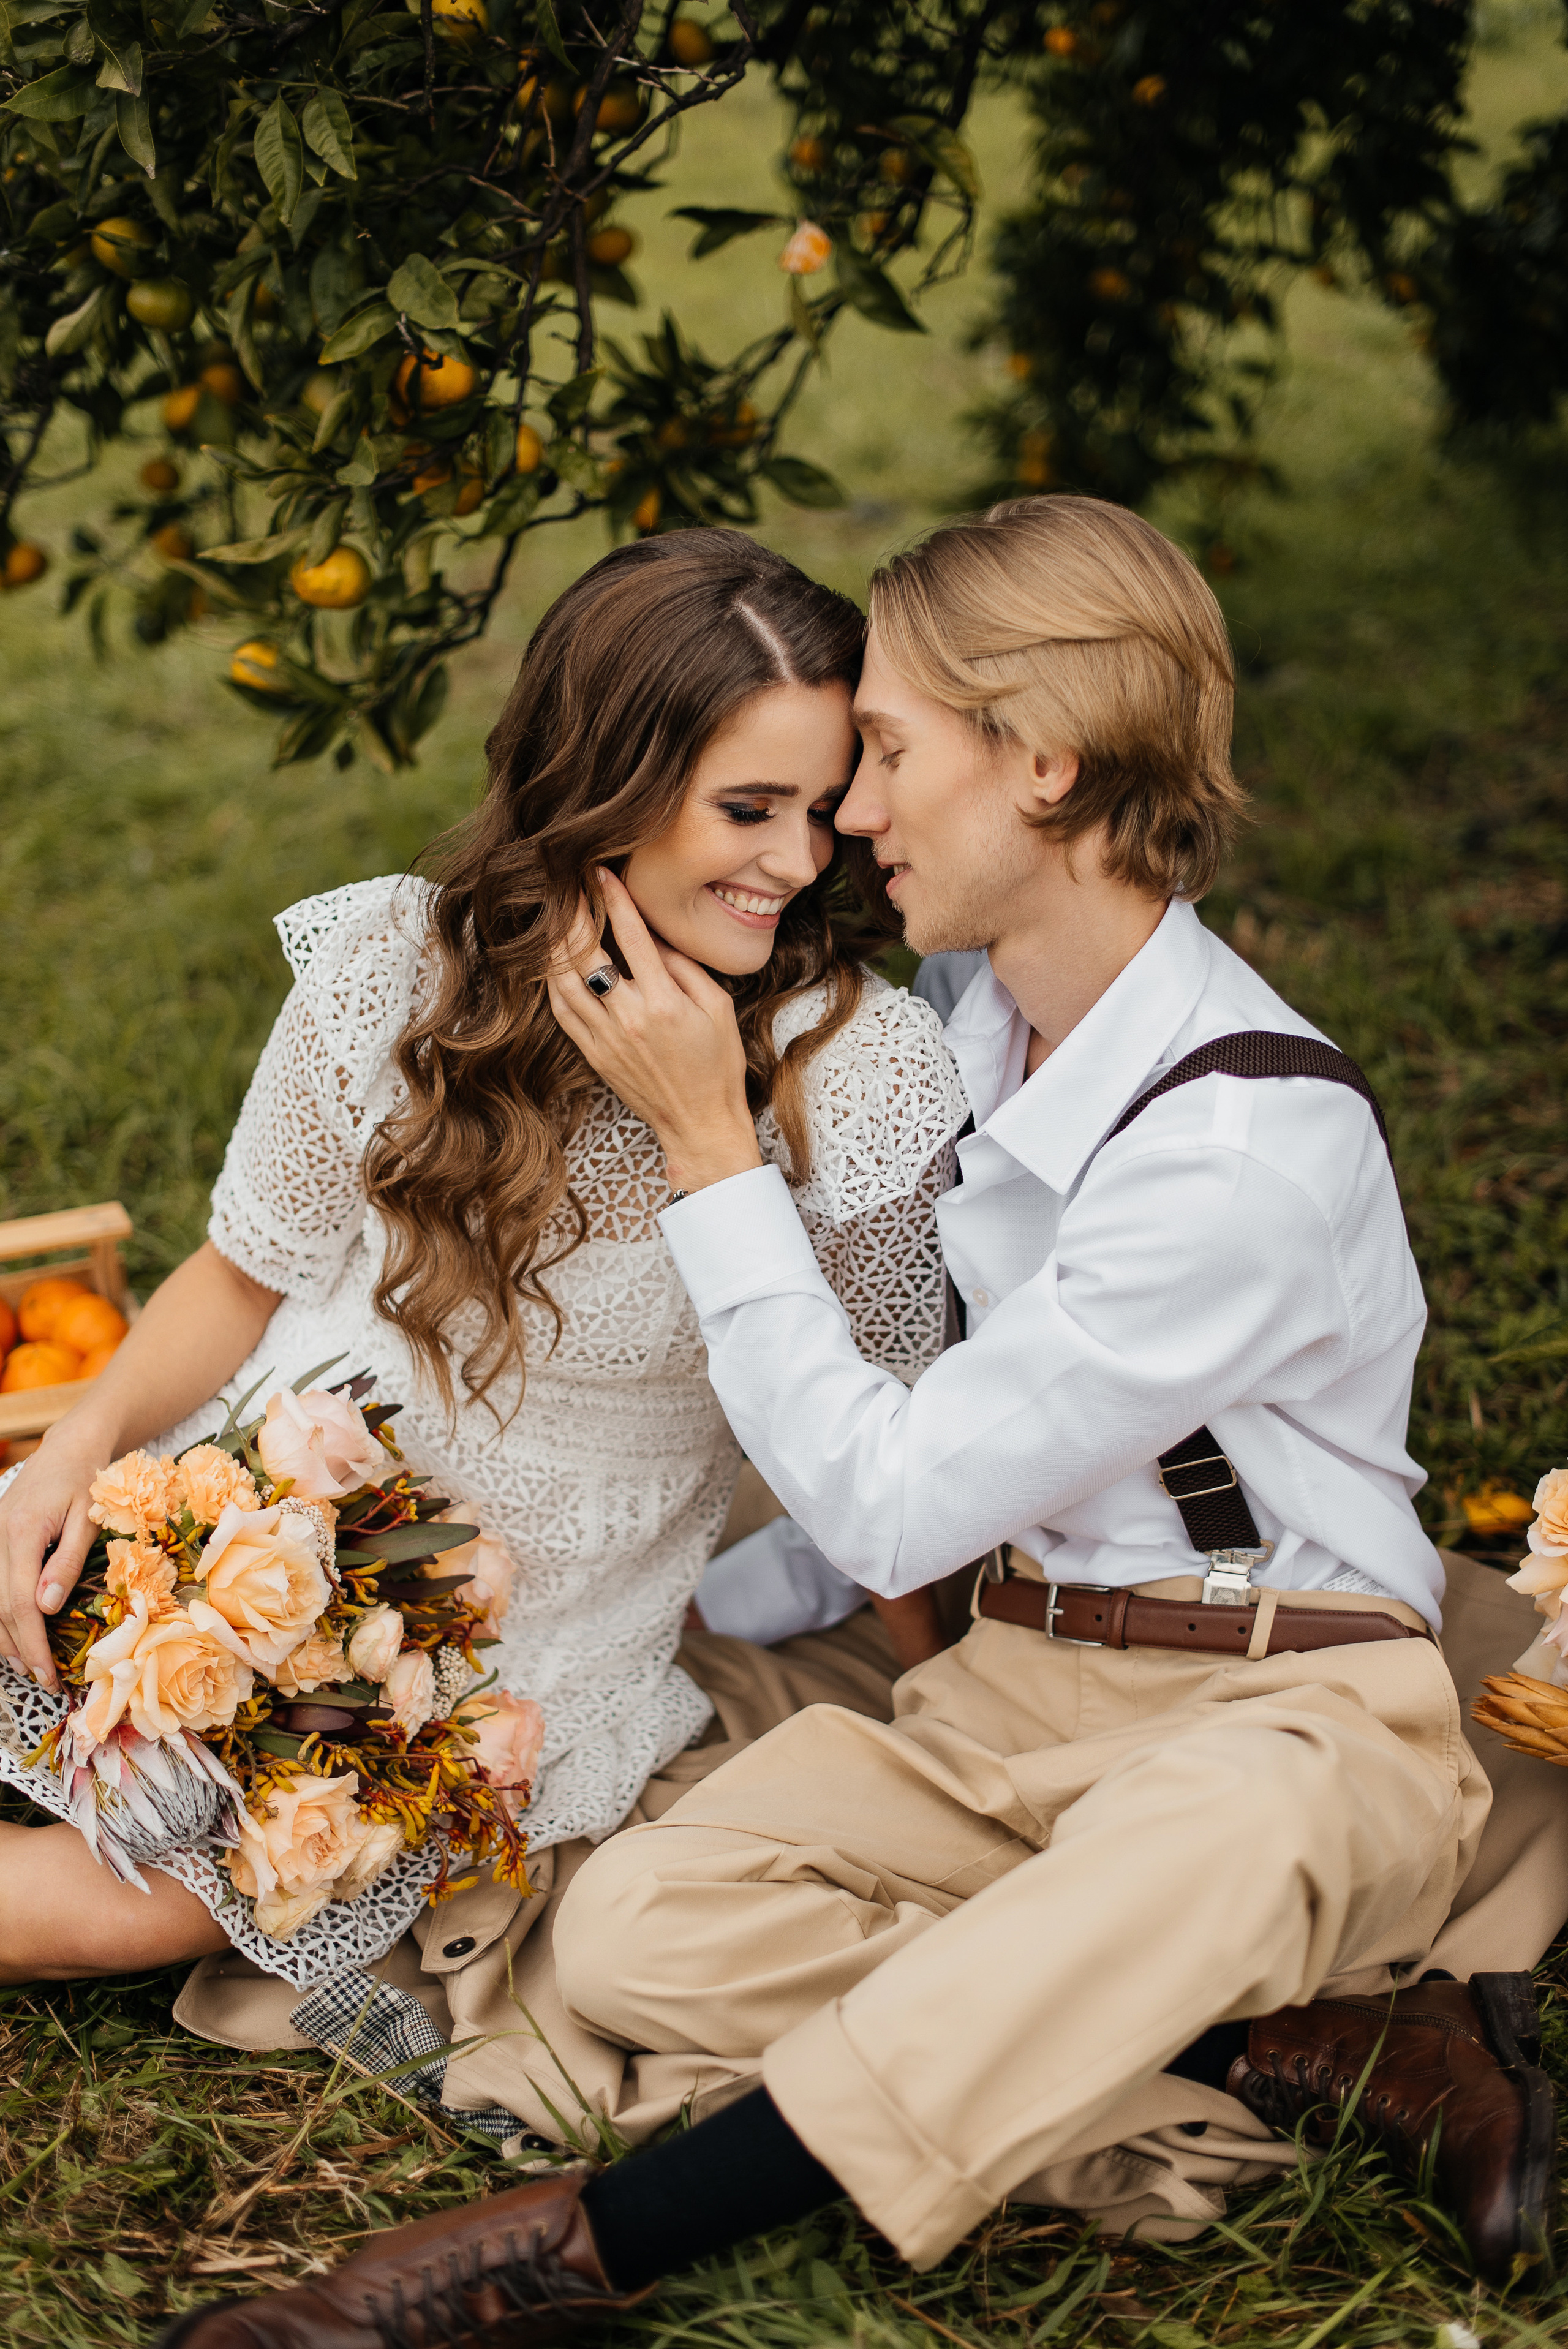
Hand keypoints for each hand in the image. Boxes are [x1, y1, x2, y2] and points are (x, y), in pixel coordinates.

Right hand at [0, 1409, 114, 1690]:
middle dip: (19, 1648)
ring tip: (26, 1665)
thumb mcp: (88, 1520)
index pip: (20, 1602)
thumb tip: (46, 1608)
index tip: (48, 1673)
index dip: (32, 1643)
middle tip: (42, 1679)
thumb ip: (67, 1562)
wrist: (69, 1447)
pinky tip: (11, 1634)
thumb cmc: (87, 1480)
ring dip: (3, 1636)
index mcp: (22, 1532)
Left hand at [547, 869, 763, 1194]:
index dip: (614, 899)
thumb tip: (655, 937)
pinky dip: (552, 982)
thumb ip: (685, 968)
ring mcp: (606, 1037)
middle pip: (586, 953)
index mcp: (663, 1001)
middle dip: (573, 913)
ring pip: (564, 981)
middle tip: (565, 886)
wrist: (699, 1122)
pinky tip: (552, 962)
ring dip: (555, 945)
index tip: (601, 874)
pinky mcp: (593, 1054)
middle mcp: (629, 1017)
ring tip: (552, 918)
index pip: (631, 936)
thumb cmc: (717, 1064)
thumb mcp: (717, 1008)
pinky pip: (562, 1011)